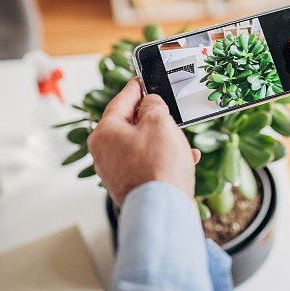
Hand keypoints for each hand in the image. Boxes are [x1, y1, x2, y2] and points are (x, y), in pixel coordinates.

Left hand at [87, 79, 201, 205]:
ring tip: (182, 139)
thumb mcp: (159, 122)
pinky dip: (164, 158)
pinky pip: (147, 164)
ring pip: (142, 145)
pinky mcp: (131, 187)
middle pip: (130, 125)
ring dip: (163, 140)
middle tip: (166, 108)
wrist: (163, 211)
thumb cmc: (158, 167)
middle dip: (153, 118)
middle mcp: (104, 153)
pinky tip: (185, 158)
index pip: (120, 101)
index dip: (136, 87)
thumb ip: (153, 105)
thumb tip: (150, 103)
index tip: (142, 79)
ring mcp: (116, 172)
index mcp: (104, 133)